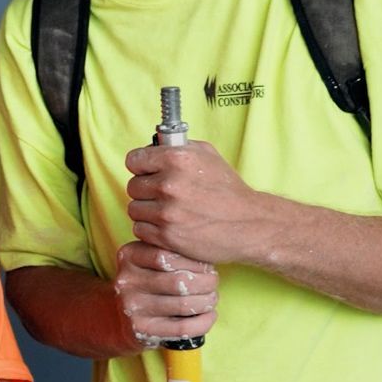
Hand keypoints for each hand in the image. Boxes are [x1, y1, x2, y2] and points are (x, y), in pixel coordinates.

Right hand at [114, 242, 217, 347]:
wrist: (125, 317)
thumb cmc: (149, 281)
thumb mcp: (151, 259)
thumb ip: (172, 250)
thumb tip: (206, 253)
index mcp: (129, 256)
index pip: (167, 255)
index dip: (194, 261)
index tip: (207, 266)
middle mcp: (126, 281)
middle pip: (178, 281)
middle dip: (206, 282)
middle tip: (213, 282)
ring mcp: (131, 307)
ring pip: (183, 304)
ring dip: (207, 302)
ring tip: (211, 298)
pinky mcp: (142, 330)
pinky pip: (182, 328)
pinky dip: (204, 322)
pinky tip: (209, 315)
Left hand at [123, 139, 272, 265]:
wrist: (248, 224)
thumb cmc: (228, 189)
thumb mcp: (207, 155)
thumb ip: (177, 147)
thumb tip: (153, 146)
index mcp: (177, 158)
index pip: (133, 160)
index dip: (141, 166)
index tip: (147, 172)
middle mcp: (169, 184)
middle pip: (132, 186)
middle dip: (145, 190)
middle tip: (163, 195)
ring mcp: (167, 212)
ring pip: (134, 209)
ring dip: (147, 211)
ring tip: (168, 211)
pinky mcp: (166, 236)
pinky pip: (140, 229)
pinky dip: (151, 230)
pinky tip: (169, 226)